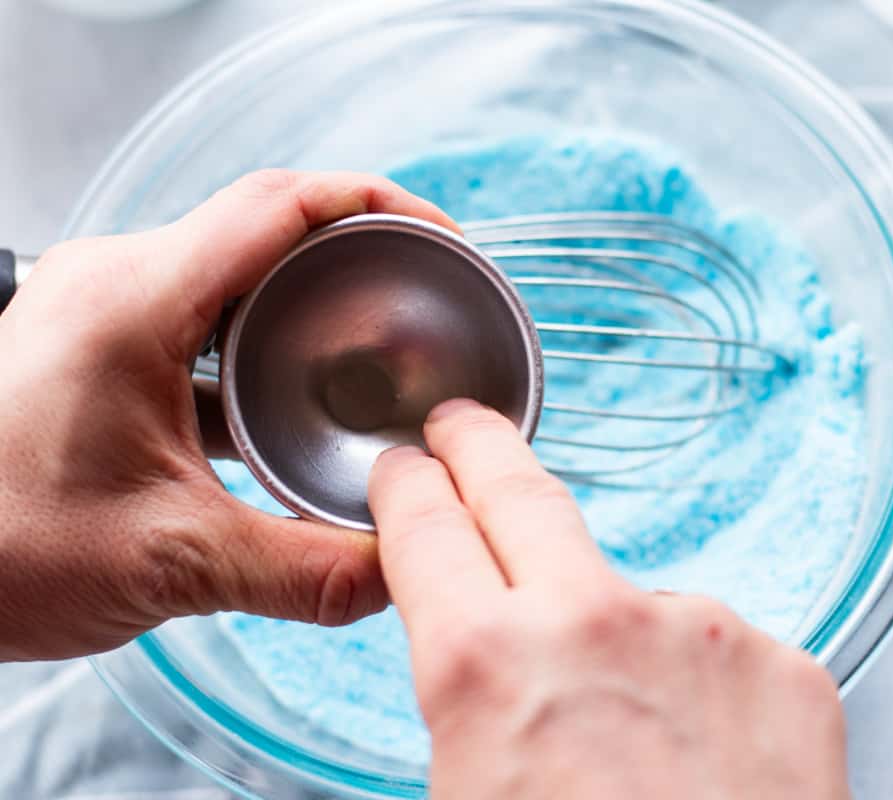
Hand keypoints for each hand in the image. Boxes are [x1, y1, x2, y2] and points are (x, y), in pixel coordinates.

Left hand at [0, 169, 457, 660]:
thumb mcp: (169, 562)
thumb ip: (302, 570)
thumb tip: (398, 573)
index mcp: (136, 300)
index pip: (282, 205)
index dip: (379, 205)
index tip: (443, 238)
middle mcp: (117, 279)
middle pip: (267, 226)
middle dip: (357, 252)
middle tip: (424, 294)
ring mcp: (102, 307)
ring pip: (234, 269)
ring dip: (306, 300)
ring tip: (372, 343)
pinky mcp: (97, 343)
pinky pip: (201, 314)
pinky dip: (259, 342)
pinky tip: (290, 401)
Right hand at [369, 399, 850, 799]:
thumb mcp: (462, 797)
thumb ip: (468, 712)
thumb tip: (476, 683)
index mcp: (487, 666)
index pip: (426, 528)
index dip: (407, 490)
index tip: (408, 468)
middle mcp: (597, 619)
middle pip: (521, 489)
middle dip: (480, 447)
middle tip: (465, 428)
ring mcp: (706, 630)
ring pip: (632, 595)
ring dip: (614, 633)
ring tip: (625, 738)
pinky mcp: (789, 663)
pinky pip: (720, 650)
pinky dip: (701, 688)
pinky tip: (702, 763)